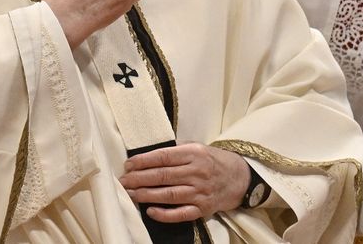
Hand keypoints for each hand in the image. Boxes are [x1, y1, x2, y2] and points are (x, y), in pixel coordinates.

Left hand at [119, 143, 250, 222]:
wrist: (239, 178)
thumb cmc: (213, 161)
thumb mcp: (198, 147)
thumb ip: (177, 149)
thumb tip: (149, 153)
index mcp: (194, 154)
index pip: (163, 156)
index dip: (143, 161)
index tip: (128, 164)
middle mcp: (197, 172)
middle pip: (162, 176)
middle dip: (139, 178)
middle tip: (123, 180)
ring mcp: (200, 192)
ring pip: (168, 194)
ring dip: (146, 195)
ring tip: (130, 194)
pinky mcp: (203, 208)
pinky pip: (181, 213)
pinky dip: (165, 214)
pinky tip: (150, 211)